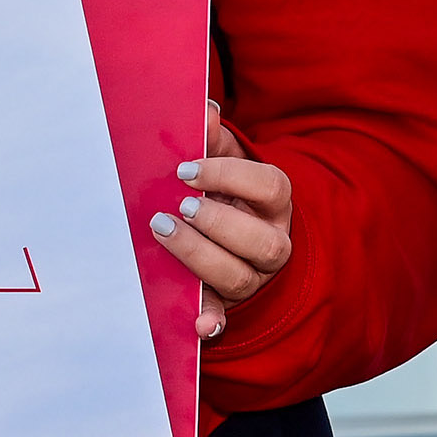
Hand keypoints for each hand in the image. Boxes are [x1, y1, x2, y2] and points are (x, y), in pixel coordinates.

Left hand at [152, 104, 291, 342]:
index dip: (228, 177)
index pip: (269, 187)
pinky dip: (210, 321)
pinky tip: (197, 324)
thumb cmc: (224, 192)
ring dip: (199, 256)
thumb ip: (215, 140)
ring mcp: (253, 276)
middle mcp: (272, 242)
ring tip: (163, 231)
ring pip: (239, 278)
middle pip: (261, 242)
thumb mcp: (224, 163)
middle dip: (218, 223)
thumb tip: (205, 112)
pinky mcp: (228, 302)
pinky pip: (224, 318)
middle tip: (179, 206)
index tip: (184, 170)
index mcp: (274, 203)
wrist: (230, 234)